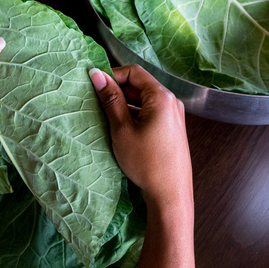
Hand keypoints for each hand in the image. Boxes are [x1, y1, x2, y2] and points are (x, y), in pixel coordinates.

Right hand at [89, 65, 192, 208]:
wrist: (170, 195)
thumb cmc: (146, 163)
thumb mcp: (122, 130)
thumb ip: (111, 100)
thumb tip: (97, 75)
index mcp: (161, 97)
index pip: (134, 72)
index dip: (112, 75)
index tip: (95, 86)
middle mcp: (171, 102)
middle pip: (139, 85)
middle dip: (117, 91)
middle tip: (96, 103)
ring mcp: (173, 115)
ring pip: (143, 100)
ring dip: (124, 105)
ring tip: (106, 118)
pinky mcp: (171, 128)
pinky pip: (149, 112)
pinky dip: (134, 115)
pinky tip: (120, 129)